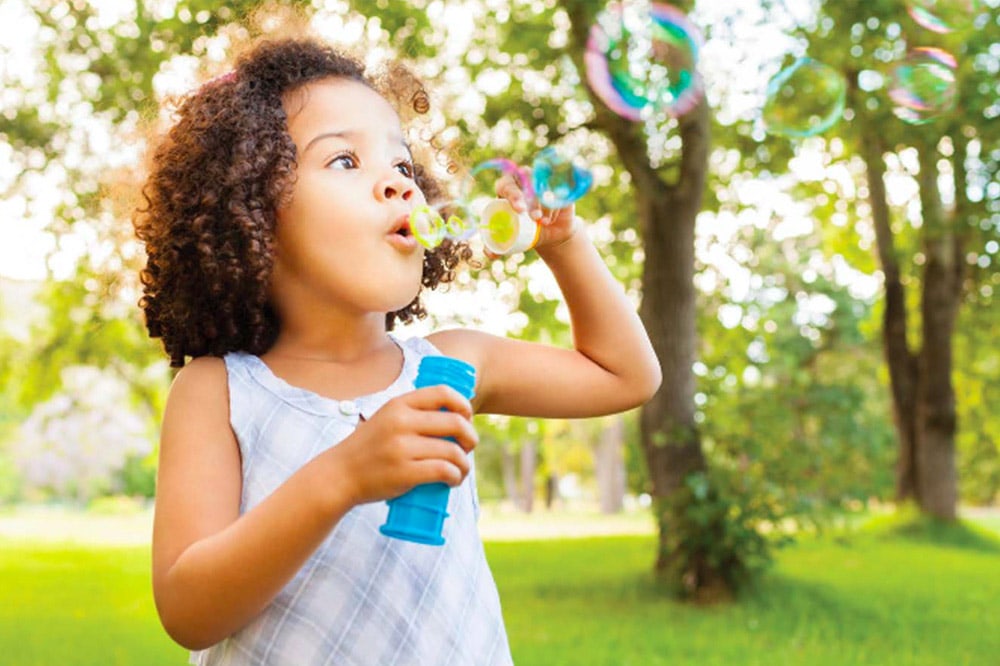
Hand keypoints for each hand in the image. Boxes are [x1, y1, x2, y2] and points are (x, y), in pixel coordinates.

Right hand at [332, 385, 477, 505]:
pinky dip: (455, 476)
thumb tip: (453, 413)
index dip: (463, 404)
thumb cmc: (367, 449)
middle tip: (468, 448)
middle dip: (470, 437)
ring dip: (464, 463)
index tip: (467, 418)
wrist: (338, 475)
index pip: (443, 392)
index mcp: (398, 404)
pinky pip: (443, 471)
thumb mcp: (385, 418)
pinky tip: (454, 480)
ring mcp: (402, 448)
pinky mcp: (404, 472)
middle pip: (455, 422)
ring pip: (453, 451)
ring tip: (461, 470)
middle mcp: (401, 422)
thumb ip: (411, 413)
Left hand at [494, 174, 577, 254]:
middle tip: (534, 217)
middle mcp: (523, 179)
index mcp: (506, 188)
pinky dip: (556, 205)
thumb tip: (489, 254)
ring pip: (544, 186)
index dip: (512, 194)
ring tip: (543, 222)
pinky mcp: (558, 185)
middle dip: (531, 199)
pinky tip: (552, 218)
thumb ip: (498, 247)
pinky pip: (558, 190)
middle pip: (526, 180)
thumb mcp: (512, 239)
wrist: (551, 233)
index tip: (519, 210)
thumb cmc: (527, 232)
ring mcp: (542, 180)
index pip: (506, 185)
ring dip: (544, 205)